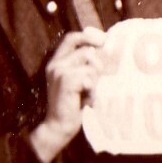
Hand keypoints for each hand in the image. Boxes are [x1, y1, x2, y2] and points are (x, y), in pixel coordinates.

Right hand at [30, 30, 106, 162]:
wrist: (58, 126)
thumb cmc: (72, 106)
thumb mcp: (79, 82)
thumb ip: (86, 66)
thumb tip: (106, 49)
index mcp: (57, 62)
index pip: (72, 38)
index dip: (88, 36)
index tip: (103, 41)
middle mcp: (56, 64)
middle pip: (87, 51)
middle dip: (98, 66)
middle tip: (96, 83)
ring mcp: (59, 71)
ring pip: (90, 65)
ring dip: (95, 80)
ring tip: (89, 94)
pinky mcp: (66, 80)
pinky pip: (89, 77)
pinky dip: (92, 89)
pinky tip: (87, 99)